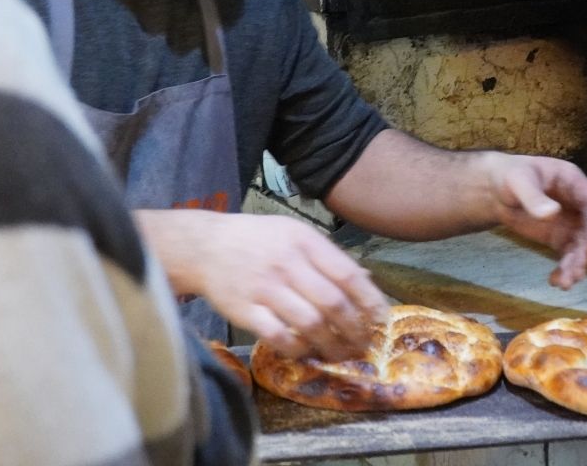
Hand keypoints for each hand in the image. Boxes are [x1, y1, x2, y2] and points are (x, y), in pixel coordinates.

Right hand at [134, 209, 389, 360]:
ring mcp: (265, 289)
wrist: (205, 246)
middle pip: (333, 304)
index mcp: (304, 241)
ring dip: (332, 345)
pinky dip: (298, 349)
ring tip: (341, 354)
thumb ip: (328, 256)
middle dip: (355, 330)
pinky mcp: (244, 311)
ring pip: (310, 324)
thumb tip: (366, 281)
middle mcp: (287, 264)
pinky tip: (308, 352)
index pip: (348, 275)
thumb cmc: (257, 240)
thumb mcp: (295, 233)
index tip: (380, 319)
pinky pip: (279, 337)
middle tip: (363, 343)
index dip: (370, 301)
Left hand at [481, 153, 586, 288]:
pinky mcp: (559, 237)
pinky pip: (567, 255)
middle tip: (576, 272)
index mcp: (573, 183)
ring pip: (580, 247)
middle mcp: (578, 204)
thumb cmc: (509, 176)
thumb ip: (534, 198)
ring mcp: (570, 222)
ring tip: (564, 284)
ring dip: (575, 266)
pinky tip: (554, 281)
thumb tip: (552, 214)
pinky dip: (563, 269)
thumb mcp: (518, 181)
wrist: (495, 189)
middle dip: (585, 253)